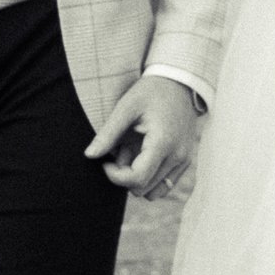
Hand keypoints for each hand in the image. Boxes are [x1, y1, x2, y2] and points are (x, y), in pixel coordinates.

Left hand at [85, 75, 201, 199]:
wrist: (179, 82)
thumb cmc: (150, 92)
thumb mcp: (125, 107)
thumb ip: (108, 134)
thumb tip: (89, 155)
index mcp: (162, 142)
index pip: (137, 179)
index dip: (115, 176)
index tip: (106, 162)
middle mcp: (177, 156)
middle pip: (143, 188)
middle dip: (124, 177)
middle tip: (119, 153)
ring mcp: (183, 160)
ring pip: (154, 192)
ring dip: (137, 179)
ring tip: (132, 154)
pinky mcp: (185, 162)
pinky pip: (165, 186)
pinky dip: (150, 179)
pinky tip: (143, 158)